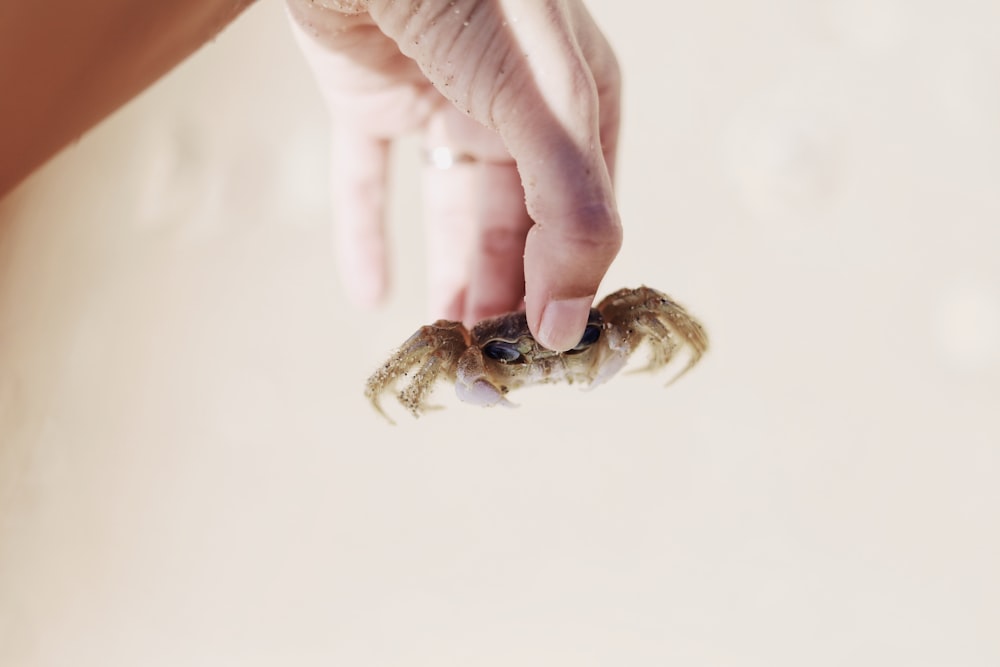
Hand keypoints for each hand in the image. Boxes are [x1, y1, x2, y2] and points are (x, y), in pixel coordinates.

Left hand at [286, 0, 621, 350]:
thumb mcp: (541, 102)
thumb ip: (571, 206)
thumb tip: (565, 320)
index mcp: (578, 107)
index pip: (584, 222)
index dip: (565, 292)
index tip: (541, 361)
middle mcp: (516, 110)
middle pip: (519, 228)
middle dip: (502, 299)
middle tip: (479, 372)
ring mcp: (442, 101)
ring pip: (451, 213)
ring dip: (448, 280)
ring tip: (436, 348)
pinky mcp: (368, 96)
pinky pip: (368, 177)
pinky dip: (366, 233)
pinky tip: (366, 294)